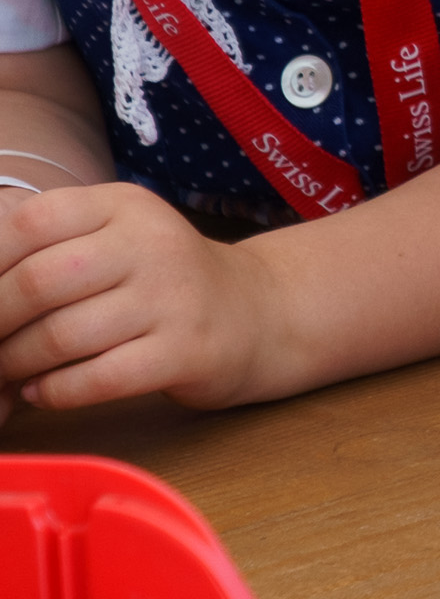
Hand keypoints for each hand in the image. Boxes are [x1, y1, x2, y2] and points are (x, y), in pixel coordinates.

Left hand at [0, 182, 293, 408]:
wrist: (256, 311)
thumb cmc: (160, 280)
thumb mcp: (116, 237)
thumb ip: (49, 248)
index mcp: (125, 205)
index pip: (31, 221)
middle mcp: (151, 243)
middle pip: (38, 282)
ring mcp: (173, 297)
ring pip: (60, 336)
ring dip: (15, 364)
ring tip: (10, 371)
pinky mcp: (186, 351)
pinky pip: (95, 379)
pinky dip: (53, 392)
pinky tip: (43, 390)